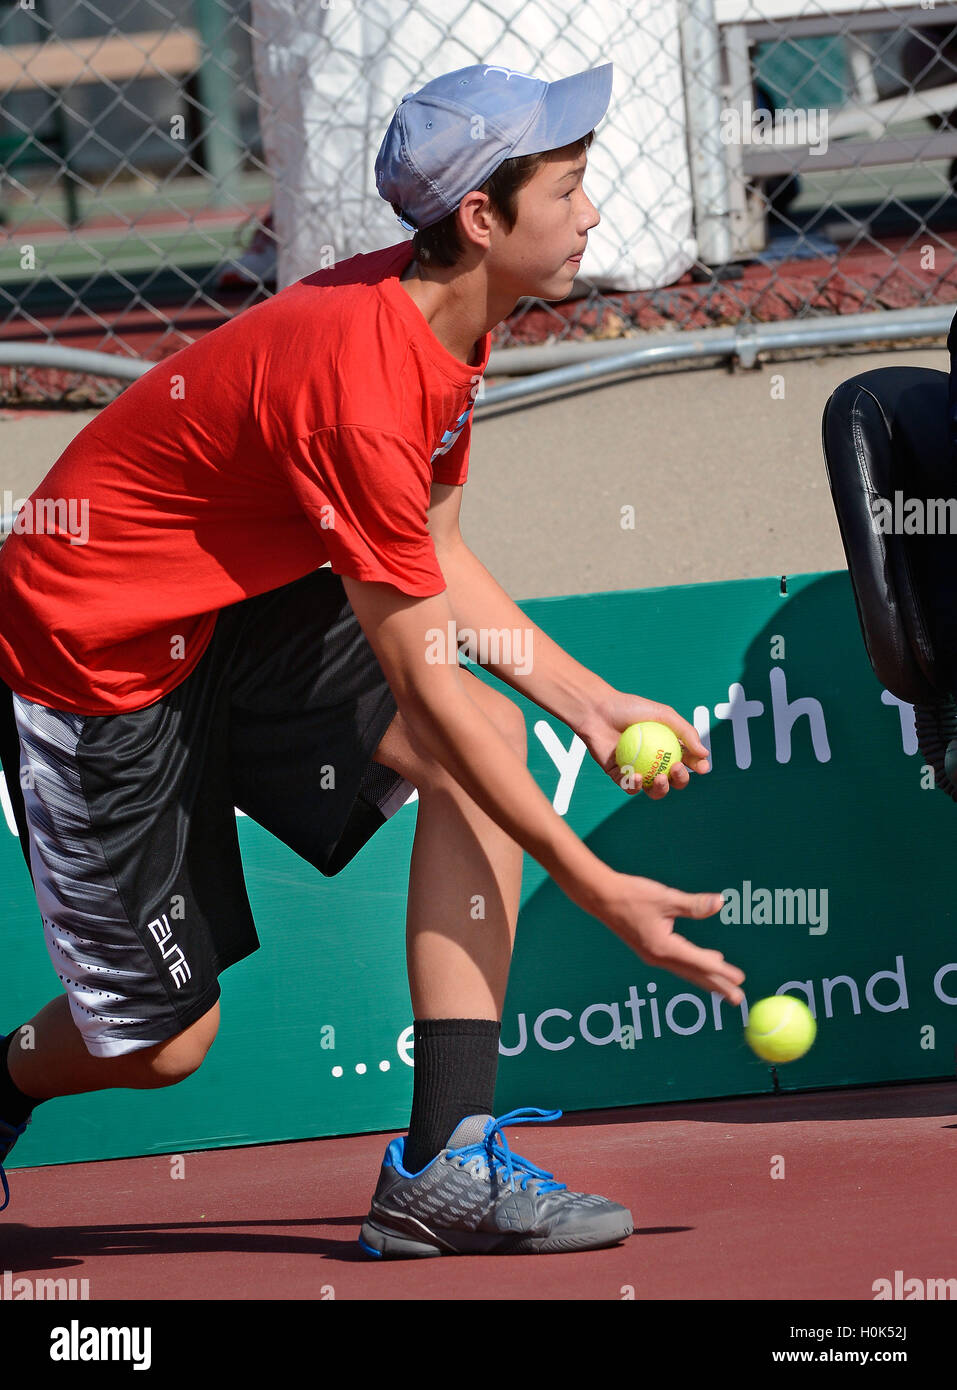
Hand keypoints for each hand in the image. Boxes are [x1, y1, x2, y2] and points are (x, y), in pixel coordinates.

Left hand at [580, 689, 709, 800]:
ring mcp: (638, 770)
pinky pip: (630, 787)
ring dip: (662, 789)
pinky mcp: (620, 776)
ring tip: (660, 778)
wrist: (597, 711)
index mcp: (668, 747)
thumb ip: (686, 732)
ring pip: (654, 789)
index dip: (698, 766)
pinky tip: (636, 777)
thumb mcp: (664, 714)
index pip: (688, 761)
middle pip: (674, 780)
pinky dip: (635, 785)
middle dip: (681, 780)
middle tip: (676, 768)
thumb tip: (705, 754)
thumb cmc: (630, 708)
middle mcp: (654, 761)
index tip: (703, 766)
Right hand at [601, 873, 744, 1003]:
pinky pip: (678, 963)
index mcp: (663, 947)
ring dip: (708, 979)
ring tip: (726, 988)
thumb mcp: (665, 898)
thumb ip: (694, 904)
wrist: (601, 897)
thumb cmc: (632, 895)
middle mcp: (658, 957)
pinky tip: (708, 960)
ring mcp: (653, 955)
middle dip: (717, 986)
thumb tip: (721, 902)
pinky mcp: (650, 949)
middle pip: (694, 975)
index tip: (739, 979)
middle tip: (738, 1000)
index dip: (721, 970)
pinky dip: (695, 966)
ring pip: (686, 971)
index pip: (698, 962)